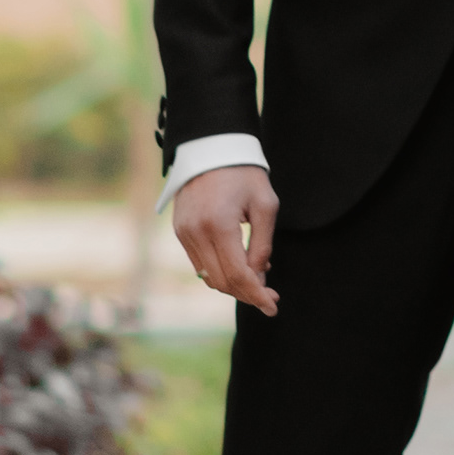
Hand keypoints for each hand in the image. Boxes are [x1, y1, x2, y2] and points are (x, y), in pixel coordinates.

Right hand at [169, 162, 280, 316]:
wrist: (212, 147)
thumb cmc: (244, 173)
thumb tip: (260, 275)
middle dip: (247, 294)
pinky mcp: (180, 231)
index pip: (239, 274)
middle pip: (222, 282)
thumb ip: (263, 243)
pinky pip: (199, 264)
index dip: (257, 295)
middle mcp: (196, 232)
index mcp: (220, 224)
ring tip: (258, 282)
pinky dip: (219, 272)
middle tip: (270, 295)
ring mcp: (184, 233)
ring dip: (233, 286)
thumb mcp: (265, 205)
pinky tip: (239, 267)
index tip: (273, 307)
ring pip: (209, 277)